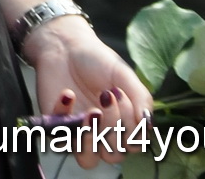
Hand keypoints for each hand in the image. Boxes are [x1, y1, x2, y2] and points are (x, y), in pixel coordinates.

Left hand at [27, 19, 152, 166]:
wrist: (63, 45)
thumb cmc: (97, 61)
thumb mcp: (124, 75)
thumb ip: (141, 98)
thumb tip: (148, 123)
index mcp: (123, 125)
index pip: (134, 145)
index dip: (131, 127)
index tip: (121, 95)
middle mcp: (102, 133)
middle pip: (114, 155)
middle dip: (114, 127)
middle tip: (107, 95)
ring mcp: (78, 132)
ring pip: (88, 160)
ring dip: (91, 138)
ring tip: (92, 111)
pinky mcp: (55, 125)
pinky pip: (59, 137)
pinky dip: (64, 115)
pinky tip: (67, 94)